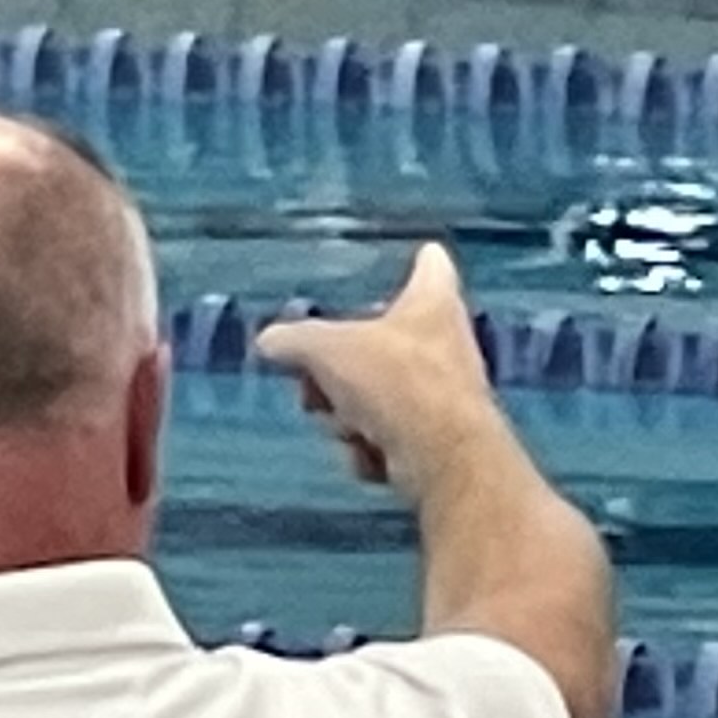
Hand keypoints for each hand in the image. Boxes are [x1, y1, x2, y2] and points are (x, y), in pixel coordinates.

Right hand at [252, 245, 511, 503]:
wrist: (444, 459)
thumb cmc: (396, 381)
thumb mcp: (326, 349)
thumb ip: (293, 340)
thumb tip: (269, 341)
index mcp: (433, 301)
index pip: (431, 264)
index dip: (415, 260)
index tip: (409, 258)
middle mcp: (447, 343)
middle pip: (379, 342)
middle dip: (337, 368)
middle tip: (315, 384)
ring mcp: (446, 396)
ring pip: (375, 397)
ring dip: (348, 416)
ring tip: (346, 425)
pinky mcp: (439, 443)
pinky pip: (386, 439)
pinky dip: (371, 450)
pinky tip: (372, 456)